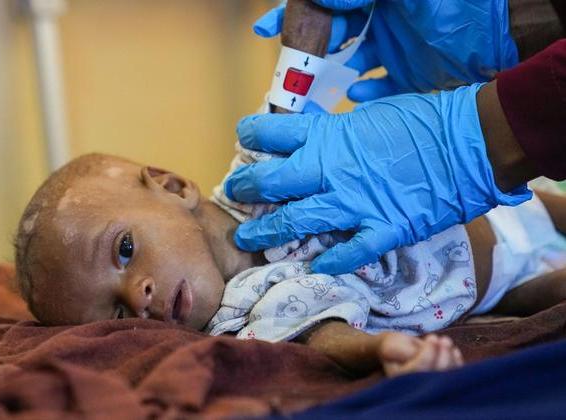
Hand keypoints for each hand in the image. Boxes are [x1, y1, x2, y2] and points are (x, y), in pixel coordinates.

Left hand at [224, 83, 529, 274]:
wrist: (471, 141)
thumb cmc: (424, 119)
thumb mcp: (372, 114)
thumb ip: (338, 130)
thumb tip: (314, 134)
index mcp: (329, 136)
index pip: (272, 134)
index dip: (251, 136)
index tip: (244, 142)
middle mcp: (332, 170)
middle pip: (273, 182)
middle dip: (247, 187)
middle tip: (235, 192)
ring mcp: (355, 203)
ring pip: (298, 222)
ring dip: (268, 233)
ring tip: (248, 239)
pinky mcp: (383, 228)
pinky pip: (350, 252)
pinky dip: (331, 262)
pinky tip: (315, 268)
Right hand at [254, 0, 518, 100]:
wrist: (503, 29)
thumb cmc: (453, 1)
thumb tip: (315, 0)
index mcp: (373, 0)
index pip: (323, 8)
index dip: (290, 18)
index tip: (264, 33)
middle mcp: (380, 24)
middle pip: (332, 41)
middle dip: (307, 58)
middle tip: (285, 77)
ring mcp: (395, 52)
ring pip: (352, 68)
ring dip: (331, 80)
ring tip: (312, 93)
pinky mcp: (412, 78)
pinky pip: (381, 90)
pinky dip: (366, 96)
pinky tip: (354, 98)